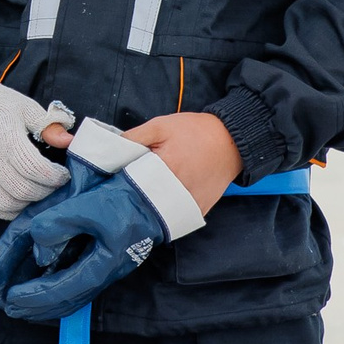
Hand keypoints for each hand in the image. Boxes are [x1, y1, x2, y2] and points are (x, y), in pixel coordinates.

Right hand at [0, 75, 68, 217]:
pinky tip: (19, 201)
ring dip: (28, 203)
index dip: (55, 177)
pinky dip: (9, 211)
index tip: (63, 174)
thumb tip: (69, 141)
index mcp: (6, 139)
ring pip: (8, 204)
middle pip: (24, 190)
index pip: (36, 169)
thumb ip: (48, 126)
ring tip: (36, 192)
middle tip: (53, 185)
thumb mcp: (25, 108)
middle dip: (46, 192)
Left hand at [0, 163, 173, 323]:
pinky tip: (46, 292)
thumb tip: (37, 246)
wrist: (163, 191)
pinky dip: (58, 292)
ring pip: (72, 295)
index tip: (9, 296)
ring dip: (44, 303)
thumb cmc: (129, 196)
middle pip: (64, 298)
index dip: (33, 295)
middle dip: (33, 304)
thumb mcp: (93, 205)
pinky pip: (79, 285)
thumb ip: (61, 223)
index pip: (61, 288)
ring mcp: (107, 267)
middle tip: (7, 306)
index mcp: (102, 262)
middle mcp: (104, 270)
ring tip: (20, 306)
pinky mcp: (108, 259)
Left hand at [106, 112, 243, 212]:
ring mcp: (190, 202)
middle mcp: (178, 189)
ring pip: (161, 214)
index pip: (132, 182)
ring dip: (150, 209)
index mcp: (165, 166)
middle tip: (125, 194)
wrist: (231, 141)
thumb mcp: (161, 125)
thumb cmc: (195, 131)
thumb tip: (112, 150)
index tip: (113, 183)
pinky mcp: (200, 209)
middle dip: (133, 199)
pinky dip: (168, 214)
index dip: (121, 183)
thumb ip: (135, 137)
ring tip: (142, 201)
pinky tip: (161, 205)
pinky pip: (178, 218)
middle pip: (145, 202)